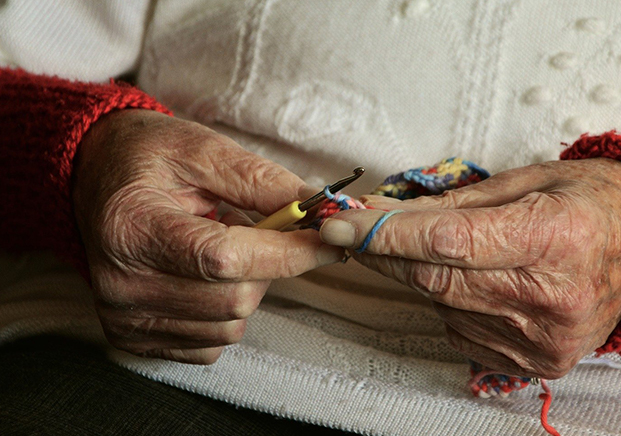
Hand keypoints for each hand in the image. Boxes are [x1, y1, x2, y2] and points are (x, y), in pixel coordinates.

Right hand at [73, 109, 343, 363]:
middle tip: (258, 230)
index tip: (328, 240)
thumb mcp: (202, 149)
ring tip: (221, 248)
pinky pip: (211, 344)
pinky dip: (225, 312)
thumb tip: (317, 210)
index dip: (287, 252)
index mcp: (133, 227)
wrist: (97, 178)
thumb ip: (261, 181)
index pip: (225, 258)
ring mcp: (125, 317)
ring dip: (247, 288)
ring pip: (229, 324)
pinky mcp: (134, 337)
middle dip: (269, 265)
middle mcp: (122, 282)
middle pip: (235, 299)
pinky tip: (205, 277)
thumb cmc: (148, 159)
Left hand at [320, 159, 620, 378]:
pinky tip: (477, 281)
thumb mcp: (528, 180)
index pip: (449, 242)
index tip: (343, 226)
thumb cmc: (593, 203)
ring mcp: (546, 338)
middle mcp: (553, 297)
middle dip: (387, 255)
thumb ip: (454, 203)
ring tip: (446, 249)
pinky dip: (453, 304)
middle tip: (360, 231)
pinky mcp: (540, 362)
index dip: (387, 235)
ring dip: (424, 278)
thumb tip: (385, 214)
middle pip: (438, 281)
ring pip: (445, 308)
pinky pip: (464, 332)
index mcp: (556, 237)